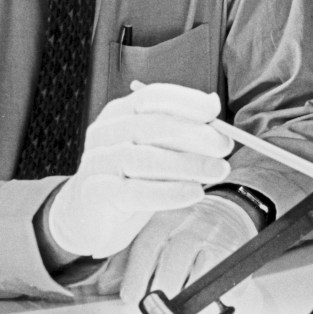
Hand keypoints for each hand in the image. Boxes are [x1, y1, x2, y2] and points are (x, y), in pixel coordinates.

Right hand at [47, 83, 233, 258]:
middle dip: (194, 134)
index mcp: (120, 113)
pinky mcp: (95, 194)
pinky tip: (194, 193)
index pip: (153, 96)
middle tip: (224, 146)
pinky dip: (168, 192)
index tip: (215, 110)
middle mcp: (105, 132)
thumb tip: (214, 107)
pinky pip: (134, 192)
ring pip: (144, 158)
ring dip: (188, 164)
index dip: (186, 100)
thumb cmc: (129, 177)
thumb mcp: (155, 149)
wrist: (87, 216)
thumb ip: (180, 130)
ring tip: (218, 171)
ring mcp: (97, 162)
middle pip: (152, 125)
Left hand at [120, 194, 257, 302]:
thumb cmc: (177, 233)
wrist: (225, 213)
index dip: (137, 273)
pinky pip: (225, 277)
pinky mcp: (234, 251)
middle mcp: (188, 223)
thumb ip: (125, 261)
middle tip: (152, 312)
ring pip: (199, 271)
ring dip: (187, 295)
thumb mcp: (150, 237)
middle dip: (162, 290)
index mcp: (162, 218)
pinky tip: (208, 307)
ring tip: (176, 313)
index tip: (129, 299)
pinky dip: (217, 295)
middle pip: (173, 260)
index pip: (147, 245)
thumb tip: (101, 287)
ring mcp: (213, 237)